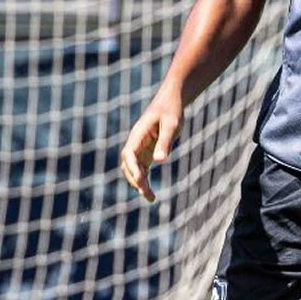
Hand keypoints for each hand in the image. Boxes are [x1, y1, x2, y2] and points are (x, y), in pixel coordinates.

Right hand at [119, 87, 182, 202]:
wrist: (172, 101)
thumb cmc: (172, 110)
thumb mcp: (171, 125)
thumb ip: (165, 142)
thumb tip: (159, 161)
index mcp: (138, 134)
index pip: (129, 154)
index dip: (133, 168)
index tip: (141, 179)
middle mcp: (135, 142)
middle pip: (128, 165)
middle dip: (136, 180)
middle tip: (149, 194)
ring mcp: (140, 148)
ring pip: (133, 169)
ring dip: (138, 183)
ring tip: (151, 198)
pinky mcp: (146, 151)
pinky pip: (141, 169)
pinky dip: (143, 180)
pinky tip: (150, 192)